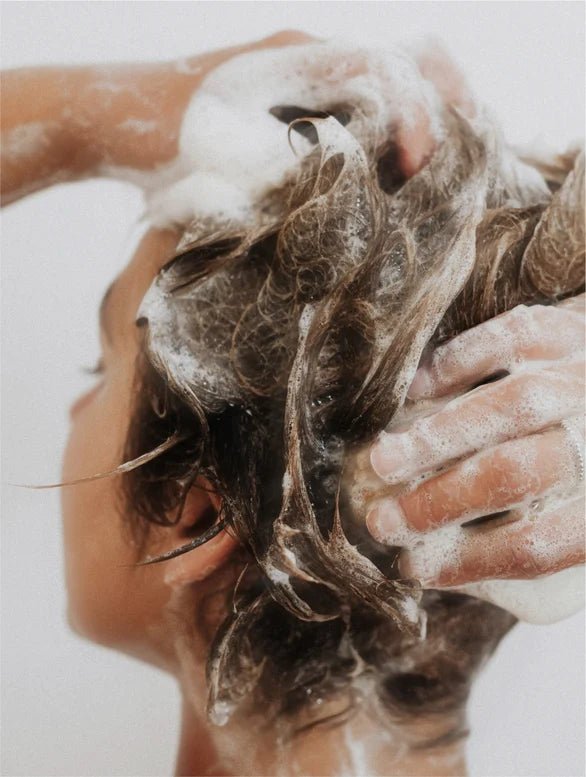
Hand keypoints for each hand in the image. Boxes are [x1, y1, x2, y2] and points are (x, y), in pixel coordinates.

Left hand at [2, 32, 471, 206]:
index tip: (419, 169)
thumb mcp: (228, 168)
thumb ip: (295, 175)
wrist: (106, 117)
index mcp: (294, 59)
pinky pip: (348, 100)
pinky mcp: (283, 93)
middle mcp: (301, 55)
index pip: (384, 70)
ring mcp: (292, 71)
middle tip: (460, 158)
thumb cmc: (157, 142)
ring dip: (409, 119)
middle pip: (394, 63)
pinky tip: (383, 169)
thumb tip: (358, 199)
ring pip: (374, 83)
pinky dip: (379, 128)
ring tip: (432, 169)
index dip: (416, 115)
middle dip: (436, 103)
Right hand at [364, 295, 584, 586]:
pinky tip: (416, 390)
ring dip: (438, 436)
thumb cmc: (583, 481)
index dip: (471, 562)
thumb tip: (434, 557)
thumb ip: (523, 544)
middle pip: (520, 473)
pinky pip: (513, 338)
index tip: (414, 568)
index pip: (539, 544)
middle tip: (382, 520)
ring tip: (382, 460)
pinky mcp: (574, 328)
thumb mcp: (575, 531)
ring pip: (514, 404)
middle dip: (440, 501)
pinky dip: (458, 363)